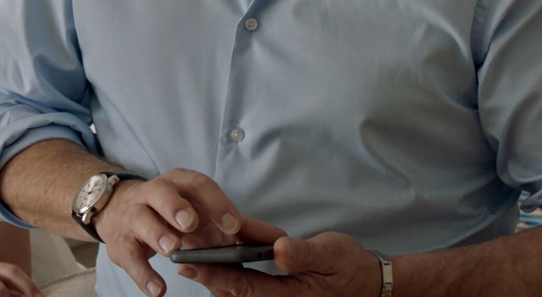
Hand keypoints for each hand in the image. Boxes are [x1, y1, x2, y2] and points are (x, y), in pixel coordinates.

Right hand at [94, 168, 286, 296]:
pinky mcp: (122, 242)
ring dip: (158, 234)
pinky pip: (131, 257)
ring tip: (173, 250)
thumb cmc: (171, 212)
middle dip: (176, 207)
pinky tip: (158, 289)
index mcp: (179, 183)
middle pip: (163, 193)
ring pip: (143, 219)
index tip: (233, 225)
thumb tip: (280, 239)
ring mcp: (135, 216)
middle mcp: (154, 193)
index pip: (198, 185)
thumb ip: (236, 225)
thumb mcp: (201, 211)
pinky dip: (144, 275)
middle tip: (190, 224)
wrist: (118, 209)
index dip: (215, 203)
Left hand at [178, 232, 382, 296]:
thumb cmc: (349, 266)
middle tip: (175, 253)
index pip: (242, 287)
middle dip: (203, 273)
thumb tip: (278, 249)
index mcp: (288, 295)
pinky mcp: (272, 292)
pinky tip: (208, 254)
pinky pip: (242, 285)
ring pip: (233, 290)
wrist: (366, 282)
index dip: (214, 275)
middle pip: (230, 291)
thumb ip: (304, 253)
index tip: (189, 263)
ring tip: (183, 251)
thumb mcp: (332, 254)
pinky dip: (225, 271)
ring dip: (210, 272)